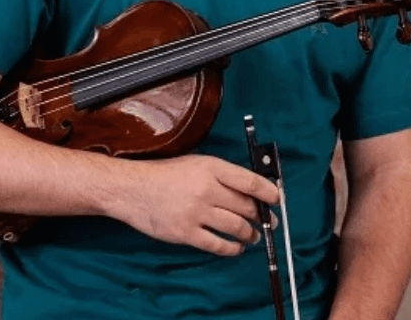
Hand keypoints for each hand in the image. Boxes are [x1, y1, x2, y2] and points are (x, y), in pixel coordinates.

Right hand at [110, 153, 278, 255]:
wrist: (133, 188)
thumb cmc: (164, 174)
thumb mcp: (196, 163)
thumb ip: (221, 174)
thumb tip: (250, 188)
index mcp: (210, 167)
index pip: (250, 181)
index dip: (269, 192)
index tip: (277, 197)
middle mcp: (206, 189)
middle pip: (247, 206)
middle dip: (262, 216)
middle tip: (268, 220)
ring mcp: (197, 212)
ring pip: (237, 227)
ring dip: (251, 234)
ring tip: (254, 235)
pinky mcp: (187, 233)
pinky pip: (218, 245)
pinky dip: (232, 248)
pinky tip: (236, 247)